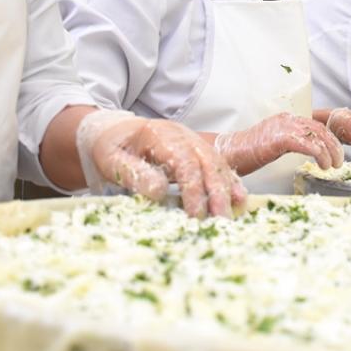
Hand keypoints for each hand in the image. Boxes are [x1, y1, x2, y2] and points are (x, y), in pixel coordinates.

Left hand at [76, 110, 245, 217]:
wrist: (113, 132)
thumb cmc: (111, 147)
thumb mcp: (112, 160)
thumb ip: (133, 173)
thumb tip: (158, 191)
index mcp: (160, 135)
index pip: (184, 163)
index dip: (192, 189)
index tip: (195, 214)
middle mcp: (182, 136)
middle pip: (207, 161)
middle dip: (217, 191)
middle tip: (221, 218)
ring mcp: (192, 141)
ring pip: (216, 162)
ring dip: (227, 187)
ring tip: (234, 210)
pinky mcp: (196, 151)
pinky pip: (217, 164)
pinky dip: (229, 180)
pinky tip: (239, 197)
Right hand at [214, 113, 342, 175]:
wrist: (229, 153)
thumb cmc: (248, 153)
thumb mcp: (274, 144)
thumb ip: (290, 142)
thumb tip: (308, 151)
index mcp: (286, 119)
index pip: (315, 125)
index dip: (329, 138)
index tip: (336, 152)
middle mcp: (286, 120)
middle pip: (319, 129)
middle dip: (333, 145)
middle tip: (340, 160)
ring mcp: (283, 127)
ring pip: (317, 136)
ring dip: (329, 152)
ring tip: (333, 166)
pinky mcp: (280, 138)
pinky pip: (307, 144)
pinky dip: (319, 154)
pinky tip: (322, 164)